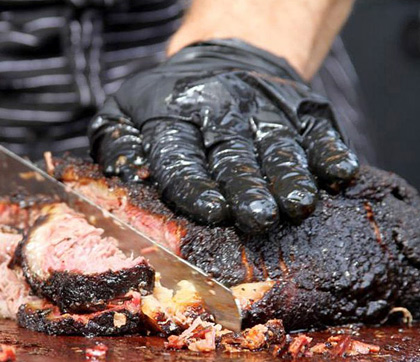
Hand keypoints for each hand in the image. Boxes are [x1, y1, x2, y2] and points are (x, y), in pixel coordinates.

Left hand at [89, 39, 358, 233]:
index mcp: (173, 116)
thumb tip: (121, 180)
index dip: (196, 185)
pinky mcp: (298, 108)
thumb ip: (115, 144)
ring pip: (277, 146)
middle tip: (258, 216)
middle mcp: (220, 112)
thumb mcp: (124, 111)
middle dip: (246, 188)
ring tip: (297, 203)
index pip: (181, 155)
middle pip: (233, 156)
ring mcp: (264, 109)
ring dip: (289, 176)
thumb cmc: (168, 99)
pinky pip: (316, 130)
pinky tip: (337, 173)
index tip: (211, 211)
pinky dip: (328, 151)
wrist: (224, 54)